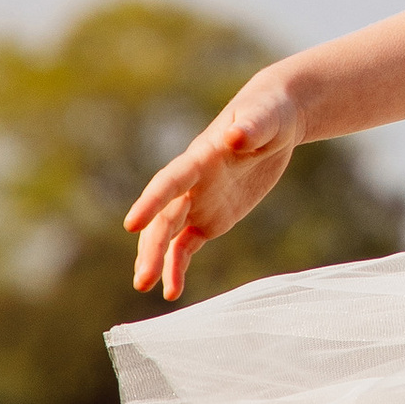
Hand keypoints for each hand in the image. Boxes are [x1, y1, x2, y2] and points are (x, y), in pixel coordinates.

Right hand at [124, 72, 306, 299]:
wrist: (273, 120)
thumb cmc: (268, 112)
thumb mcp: (266, 117)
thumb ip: (251, 128)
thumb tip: (235, 137)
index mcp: (200, 158)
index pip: (171, 181)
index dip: (151, 202)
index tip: (131, 225)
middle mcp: (192, 183)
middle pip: (165, 218)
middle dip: (152, 248)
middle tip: (142, 279)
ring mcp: (198, 201)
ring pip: (168, 235)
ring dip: (156, 260)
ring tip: (145, 287)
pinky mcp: (210, 217)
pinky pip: (187, 246)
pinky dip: (178, 267)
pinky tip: (171, 292)